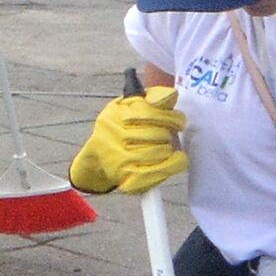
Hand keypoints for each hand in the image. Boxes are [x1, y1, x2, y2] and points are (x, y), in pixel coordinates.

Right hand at [67, 84, 185, 196]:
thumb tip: (170, 96)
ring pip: (161, 152)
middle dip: (167, 134)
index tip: (177, 122)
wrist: (97, 155)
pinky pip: (157, 173)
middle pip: (159, 134)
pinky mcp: (126, 179)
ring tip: (164, 147)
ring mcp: (120, 160)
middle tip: (165, 136)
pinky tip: (176, 160)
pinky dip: (172, 166)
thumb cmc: (120, 125)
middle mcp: (115, 137)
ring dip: (168, 149)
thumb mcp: (130, 104)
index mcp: (116, 115)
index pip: (154, 114)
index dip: (172, 118)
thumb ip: (153, 96)